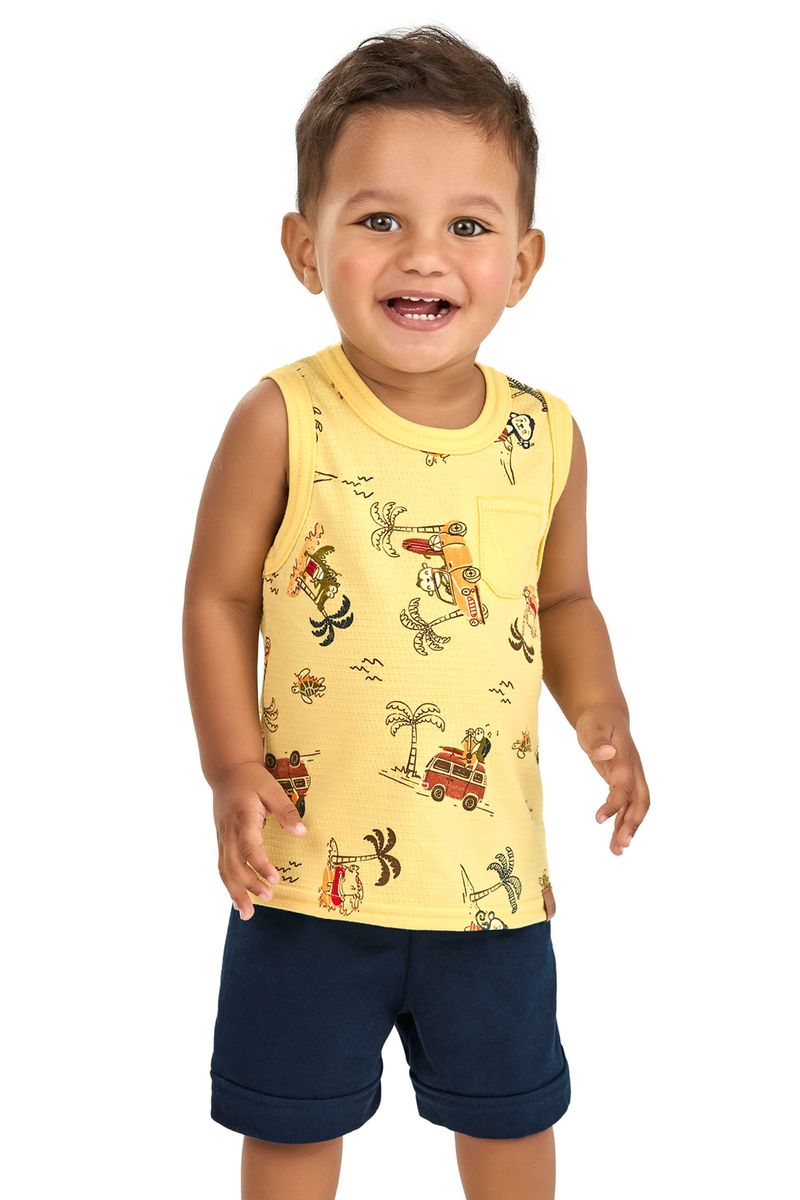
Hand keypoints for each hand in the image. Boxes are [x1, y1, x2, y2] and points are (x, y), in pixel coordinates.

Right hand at [212, 760, 306, 918]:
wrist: (227, 772)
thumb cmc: (252, 779)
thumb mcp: (272, 789)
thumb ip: (286, 811)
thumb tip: (301, 832)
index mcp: (243, 817)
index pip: (249, 846)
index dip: (260, 864)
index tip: (275, 878)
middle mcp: (229, 831)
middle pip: (233, 864)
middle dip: (248, 884)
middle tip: (268, 897)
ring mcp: (223, 838)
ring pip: (225, 870)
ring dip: (235, 892)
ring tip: (247, 913)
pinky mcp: (222, 842)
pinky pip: (223, 867)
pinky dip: (229, 886)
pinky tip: (237, 902)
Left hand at [575, 704, 649, 854]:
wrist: (606, 715)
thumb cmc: (597, 721)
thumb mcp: (592, 727)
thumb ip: (597, 742)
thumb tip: (607, 754)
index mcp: (625, 758)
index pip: (624, 786)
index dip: (614, 804)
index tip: (598, 819)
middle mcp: (633, 770)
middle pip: (640, 801)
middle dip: (632, 824)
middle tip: (621, 845)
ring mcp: (631, 777)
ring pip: (635, 807)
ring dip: (628, 829)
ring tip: (616, 851)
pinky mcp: (625, 783)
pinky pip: (627, 806)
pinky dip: (623, 823)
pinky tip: (615, 840)